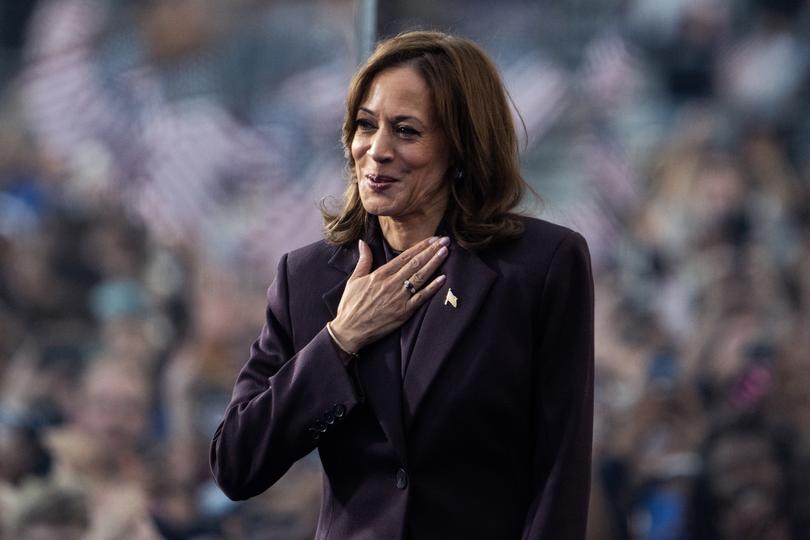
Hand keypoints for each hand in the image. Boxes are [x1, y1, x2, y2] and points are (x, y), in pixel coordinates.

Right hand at [329, 236, 449, 352]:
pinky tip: (443, 278)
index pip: (404, 256)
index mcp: (380, 274)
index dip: (420, 246)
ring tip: (445, 252)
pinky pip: (421, 298)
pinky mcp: (403, 312)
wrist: (350, 330)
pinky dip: (433, 288)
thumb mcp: (354, 280)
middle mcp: (391, 284)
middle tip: (445, 240)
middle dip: (431, 250)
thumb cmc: (350, 306)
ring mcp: (399, 298)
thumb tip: (362, 242)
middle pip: (416, 263)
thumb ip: (363, 260)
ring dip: (434, 263)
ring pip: (420, 277)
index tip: (432, 238)